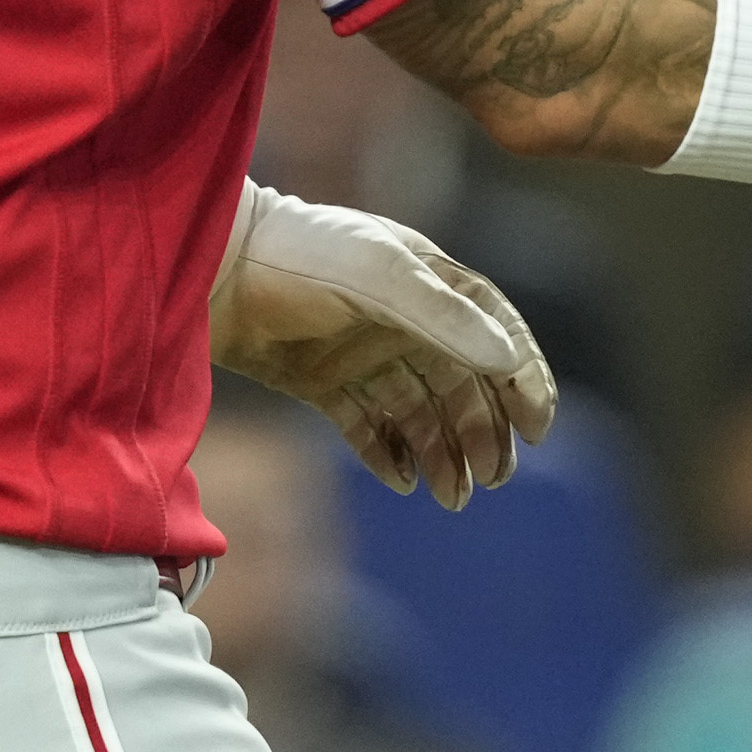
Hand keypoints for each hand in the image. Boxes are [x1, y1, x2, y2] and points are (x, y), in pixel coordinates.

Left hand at [208, 183, 557, 507]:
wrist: (211, 269)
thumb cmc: (301, 256)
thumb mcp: (380, 275)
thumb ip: (444, 316)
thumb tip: (508, 361)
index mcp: (431, 282)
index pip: (497, 332)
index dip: (525, 378)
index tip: (539, 427)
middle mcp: (404, 318)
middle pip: (463, 383)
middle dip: (484, 432)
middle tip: (492, 479)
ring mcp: (363, 351)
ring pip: (419, 411)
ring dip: (441, 452)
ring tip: (452, 495)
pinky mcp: (322, 379)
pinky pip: (368, 424)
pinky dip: (387, 453)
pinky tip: (400, 481)